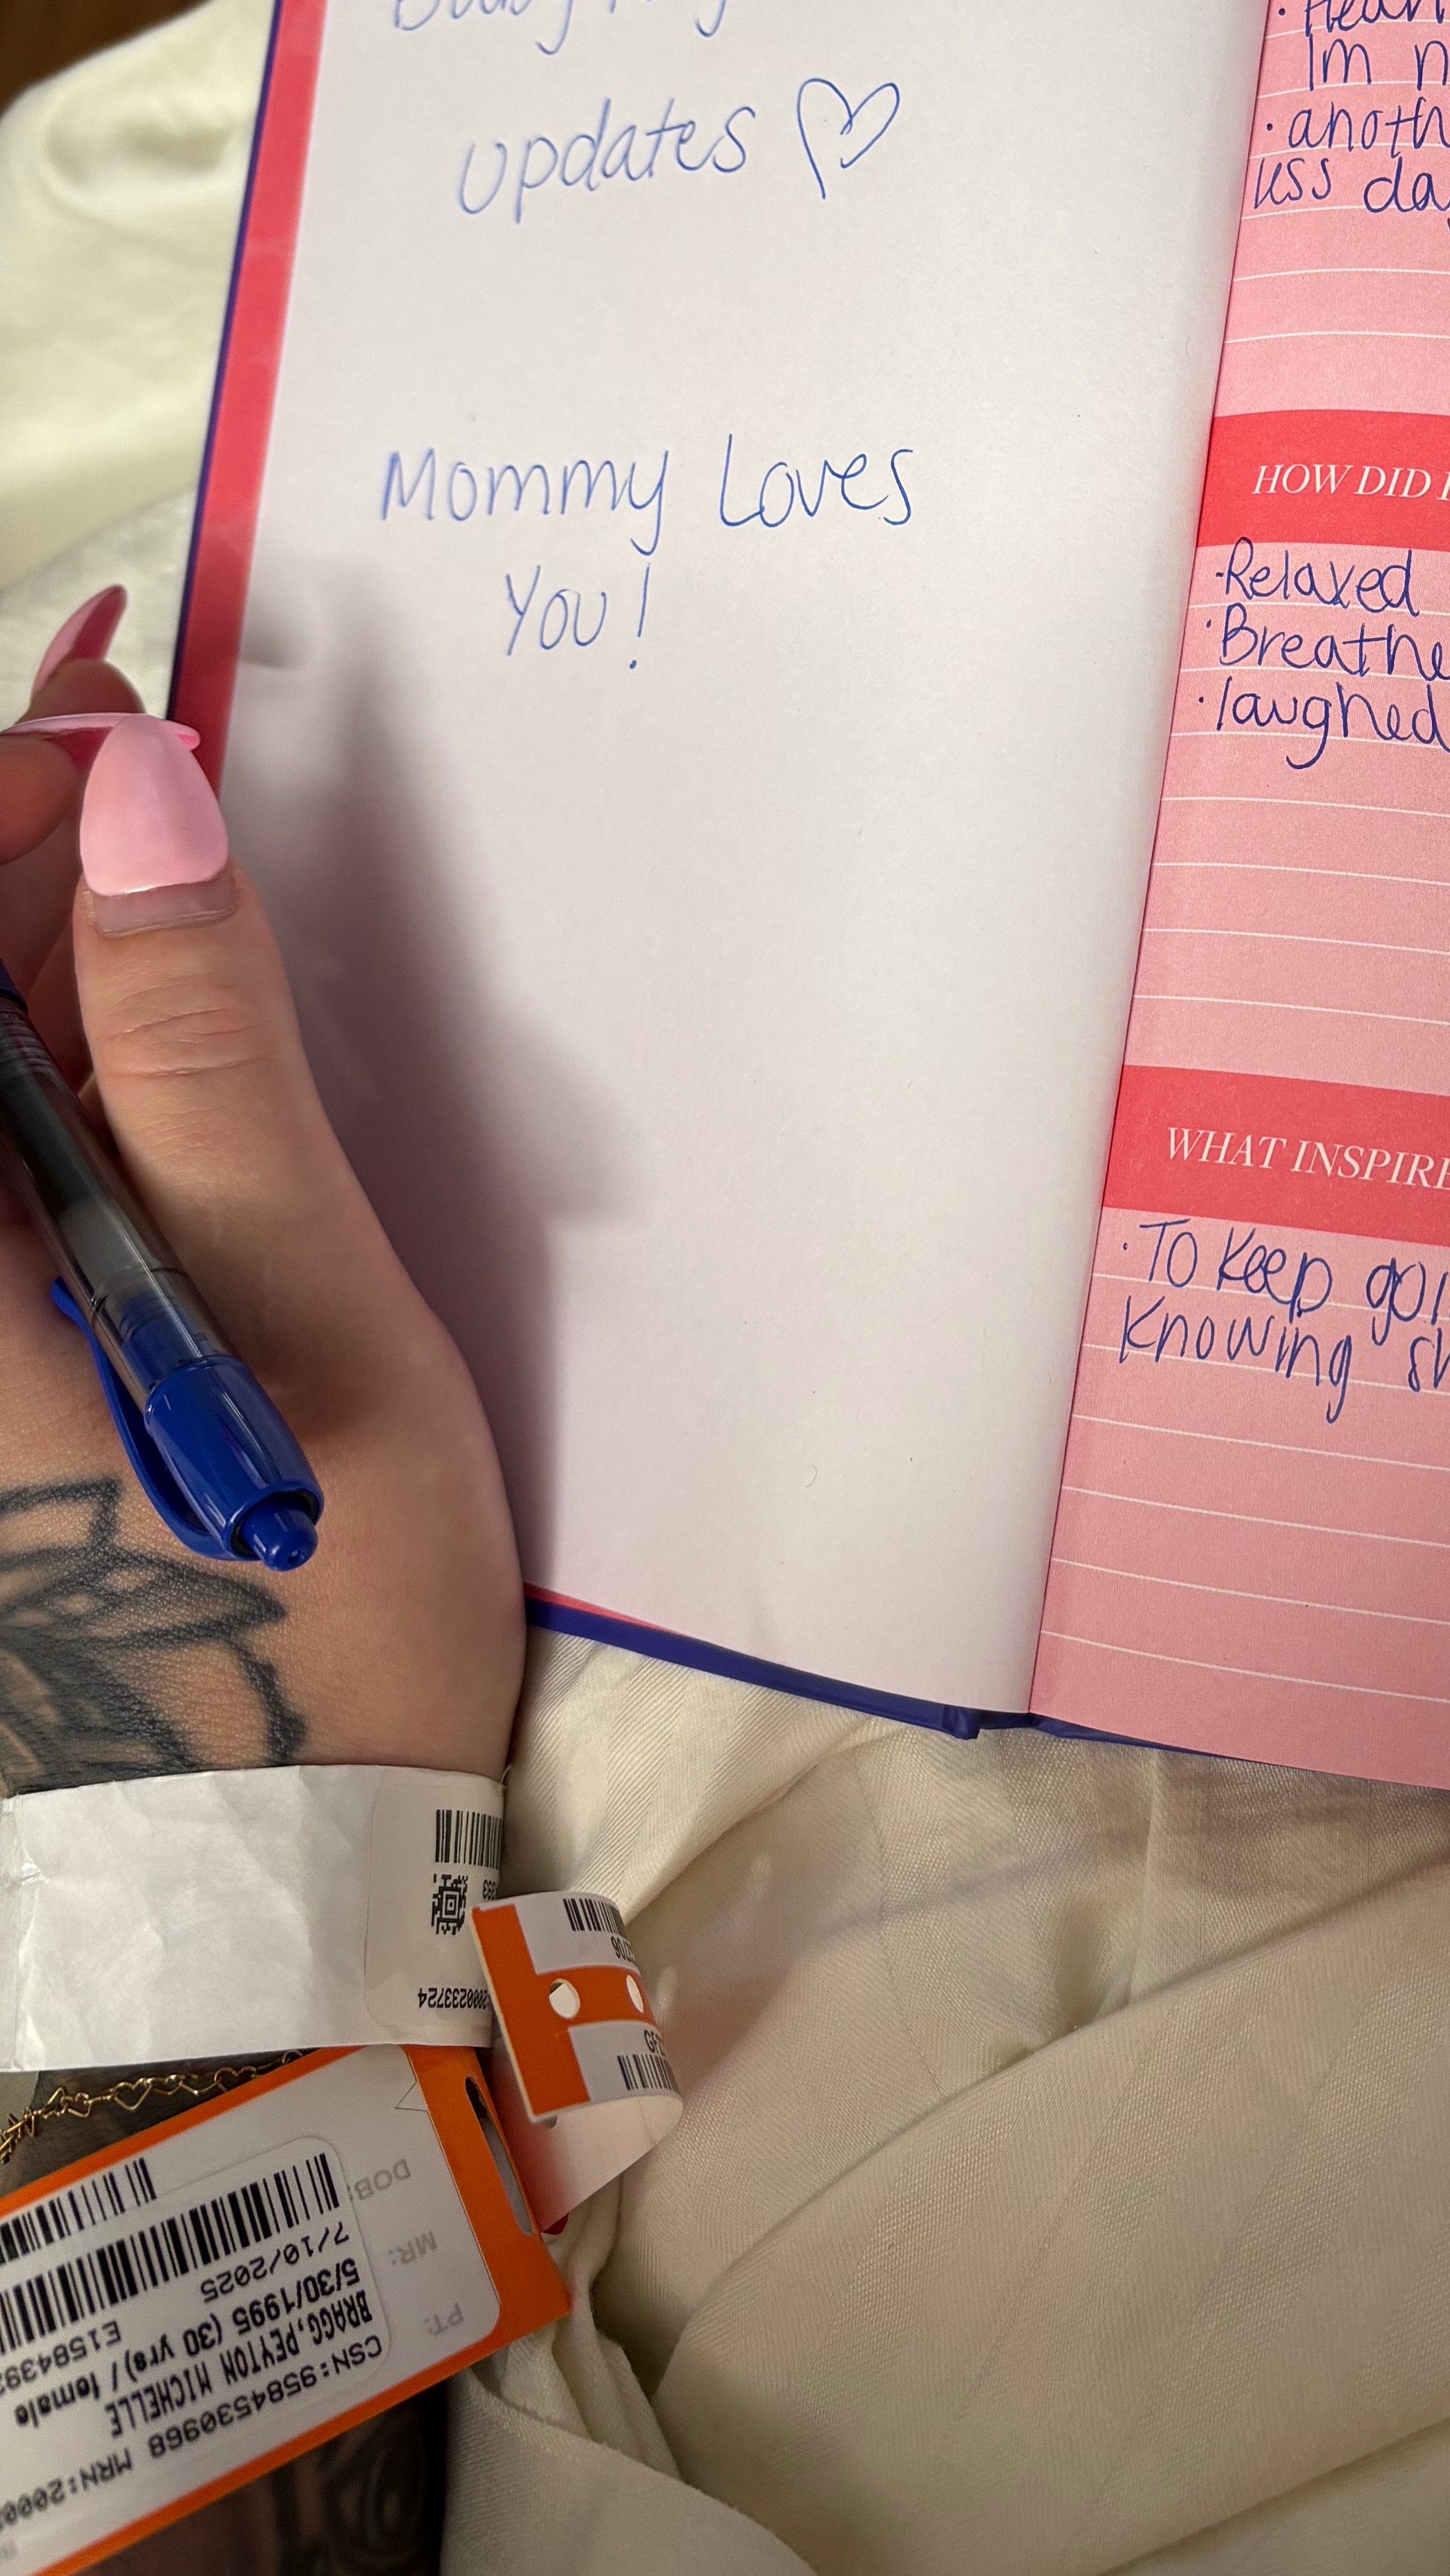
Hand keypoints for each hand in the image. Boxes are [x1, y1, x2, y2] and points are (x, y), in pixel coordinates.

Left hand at [0, 595, 522, 1792]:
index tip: (122, 684)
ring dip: (43, 941)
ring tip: (161, 844)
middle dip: (24, 843)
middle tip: (155, 734)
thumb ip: (199, 1054)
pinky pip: (3, 1161)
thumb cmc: (293, 1607)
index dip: (6, 791)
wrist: (243, 1890)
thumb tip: (139, 790)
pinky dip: (53, 1054)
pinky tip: (138, 1008)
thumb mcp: (291, 1313)